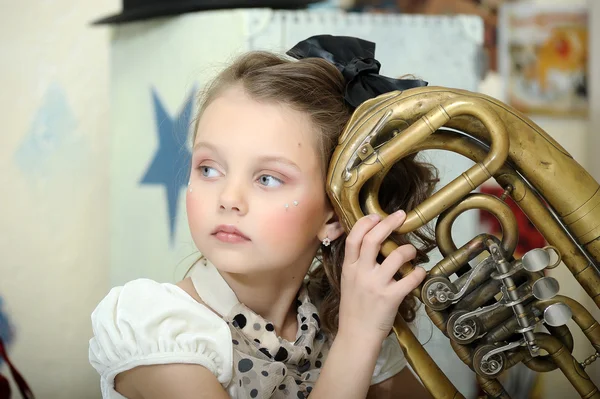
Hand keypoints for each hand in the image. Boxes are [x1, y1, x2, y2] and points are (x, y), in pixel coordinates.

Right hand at [337, 210, 426, 343]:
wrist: (356, 335)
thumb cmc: (354, 307)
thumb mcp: (348, 281)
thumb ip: (357, 263)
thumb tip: (372, 241)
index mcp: (349, 268)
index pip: (354, 238)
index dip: (366, 223)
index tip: (377, 215)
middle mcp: (361, 273)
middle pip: (373, 240)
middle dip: (388, 223)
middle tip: (401, 216)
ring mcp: (376, 285)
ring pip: (396, 256)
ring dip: (408, 250)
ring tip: (413, 252)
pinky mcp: (391, 298)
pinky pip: (410, 279)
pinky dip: (419, 273)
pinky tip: (420, 272)